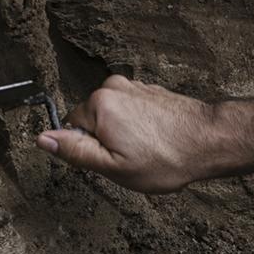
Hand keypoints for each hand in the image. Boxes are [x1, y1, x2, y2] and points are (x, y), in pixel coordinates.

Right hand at [36, 75, 231, 192]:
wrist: (211, 141)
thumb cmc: (165, 159)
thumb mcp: (112, 167)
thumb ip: (74, 151)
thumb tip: (42, 139)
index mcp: (99, 103)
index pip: (72, 129)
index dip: (90, 151)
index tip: (112, 161)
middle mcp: (113, 86)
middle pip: (92, 121)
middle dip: (107, 142)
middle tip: (132, 159)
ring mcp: (134, 86)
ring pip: (113, 118)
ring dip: (125, 136)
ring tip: (149, 151)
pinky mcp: (150, 90)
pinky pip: (131, 112)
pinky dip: (140, 127)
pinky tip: (158, 140)